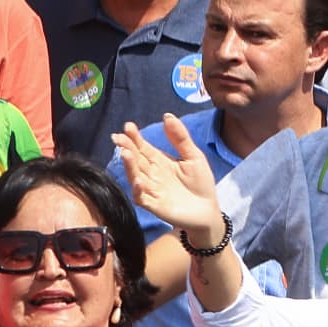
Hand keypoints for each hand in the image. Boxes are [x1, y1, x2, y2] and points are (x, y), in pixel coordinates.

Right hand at [120, 117, 227, 249]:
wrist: (208, 210)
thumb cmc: (200, 183)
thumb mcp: (193, 156)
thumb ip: (180, 138)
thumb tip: (167, 115)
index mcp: (160, 162)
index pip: (143, 147)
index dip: (135, 137)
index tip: (128, 126)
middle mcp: (152, 175)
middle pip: (136, 160)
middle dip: (127, 148)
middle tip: (119, 137)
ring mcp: (151, 190)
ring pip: (135, 176)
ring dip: (130, 166)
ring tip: (125, 153)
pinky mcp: (154, 205)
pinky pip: (141, 197)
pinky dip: (138, 189)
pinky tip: (138, 180)